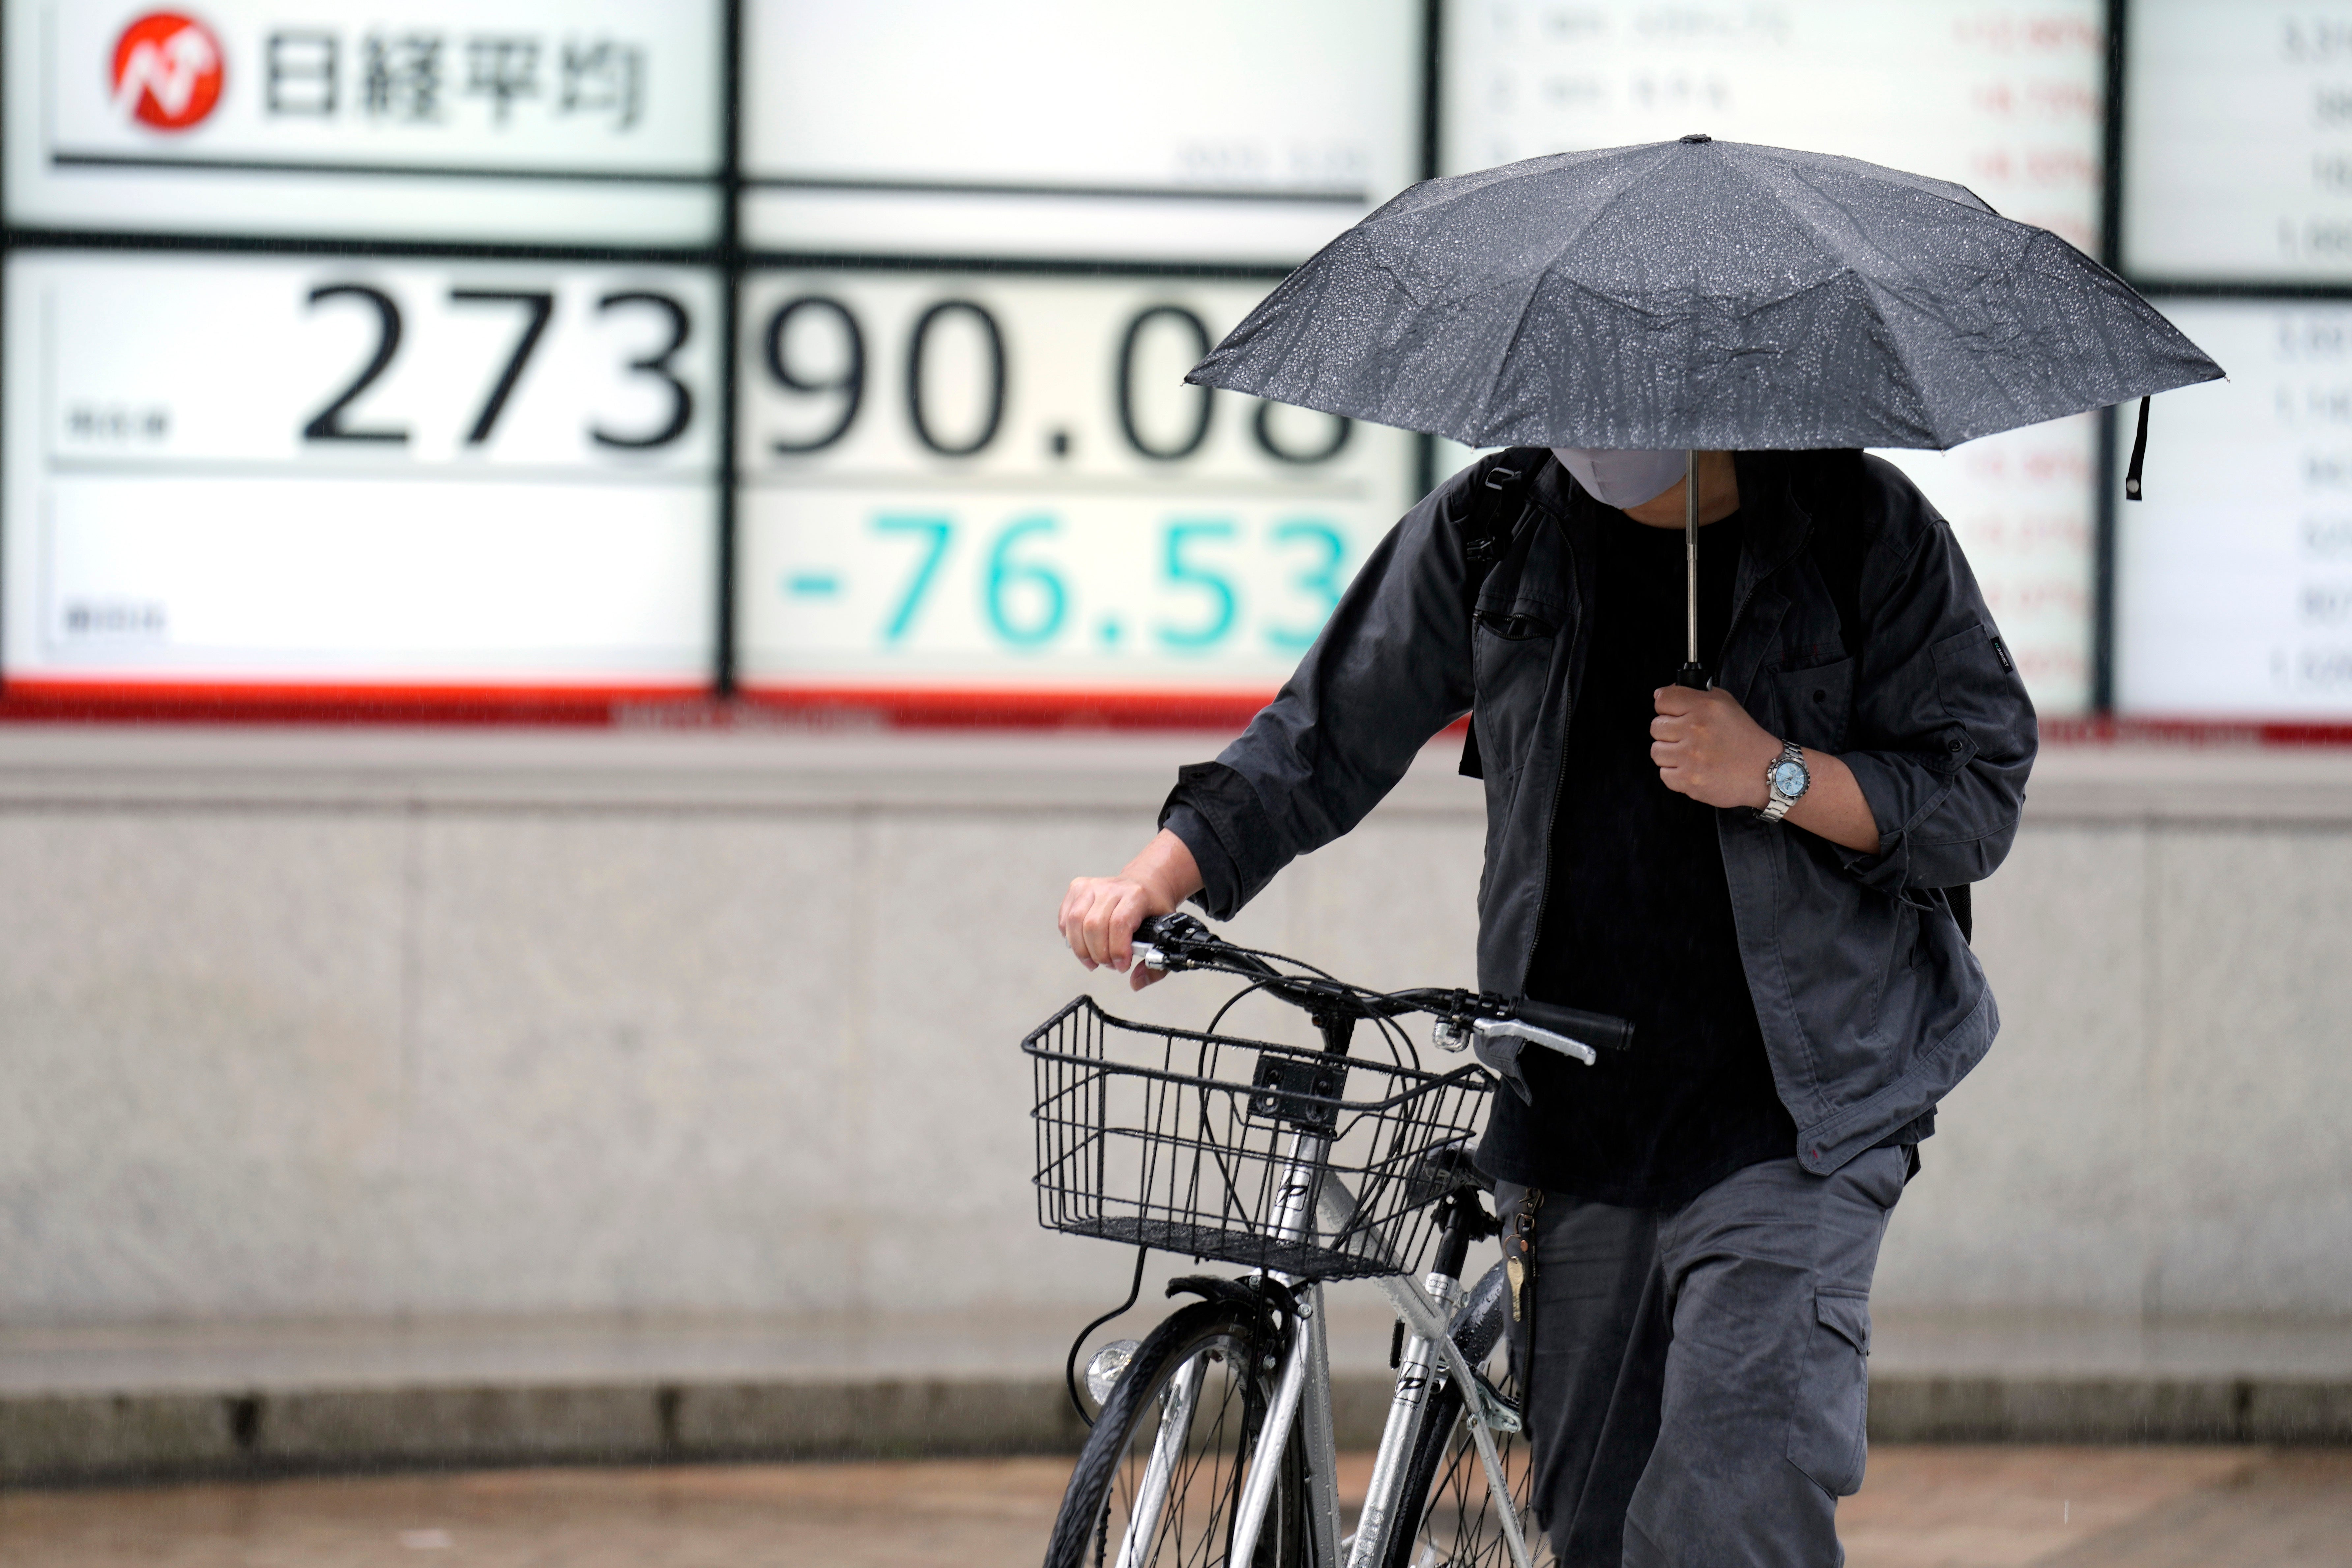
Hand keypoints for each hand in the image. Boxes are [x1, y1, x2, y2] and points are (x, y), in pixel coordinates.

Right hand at [1058, 829, 1202, 990]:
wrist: (1146, 882)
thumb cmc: (1153, 907)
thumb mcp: (1165, 934)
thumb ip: (1155, 966)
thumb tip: (1135, 982)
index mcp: (1136, 896)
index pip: (1119, 923)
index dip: (1117, 950)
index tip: (1122, 965)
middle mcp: (1112, 888)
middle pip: (1093, 925)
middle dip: (1099, 954)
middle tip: (1108, 963)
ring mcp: (1092, 886)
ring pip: (1075, 921)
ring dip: (1081, 949)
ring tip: (1093, 959)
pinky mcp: (1078, 888)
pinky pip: (1066, 918)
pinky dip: (1071, 937)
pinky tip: (1083, 944)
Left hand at [1650, 685, 1779, 809]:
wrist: (1765, 771)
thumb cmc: (1745, 738)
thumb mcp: (1726, 704)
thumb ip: (1696, 695)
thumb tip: (1662, 694)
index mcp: (1704, 707)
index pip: (1662, 699)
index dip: (1665, 707)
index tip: (1673, 714)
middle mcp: (1695, 729)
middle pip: (1656, 726)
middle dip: (1668, 732)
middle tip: (1685, 738)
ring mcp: (1690, 756)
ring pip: (1656, 751)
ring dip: (1670, 754)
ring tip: (1690, 755)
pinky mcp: (1689, 780)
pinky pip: (1664, 774)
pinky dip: (1675, 773)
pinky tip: (1692, 769)